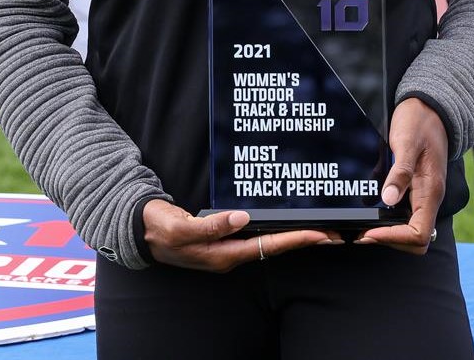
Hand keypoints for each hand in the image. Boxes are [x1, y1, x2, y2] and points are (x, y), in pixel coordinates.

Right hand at [141, 200, 339, 271]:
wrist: (141, 229)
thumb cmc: (159, 229)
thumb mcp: (180, 227)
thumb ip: (210, 225)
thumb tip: (240, 219)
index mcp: (222, 255)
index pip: (267, 247)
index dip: (295, 240)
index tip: (319, 234)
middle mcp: (229, 254)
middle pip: (274, 246)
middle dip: (303, 239)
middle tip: (333, 232)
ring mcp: (227, 246)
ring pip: (268, 241)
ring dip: (292, 234)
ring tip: (318, 226)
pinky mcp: (224, 236)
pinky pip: (256, 233)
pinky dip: (274, 227)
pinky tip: (285, 220)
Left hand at [356, 97, 447, 252]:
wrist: (429, 108)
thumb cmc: (420, 122)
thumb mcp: (406, 142)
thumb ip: (400, 172)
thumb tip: (388, 199)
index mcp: (431, 191)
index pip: (418, 234)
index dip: (393, 237)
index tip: (369, 232)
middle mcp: (428, 198)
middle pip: (415, 240)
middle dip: (389, 239)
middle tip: (362, 233)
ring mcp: (421, 195)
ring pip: (408, 229)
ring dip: (386, 232)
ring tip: (361, 226)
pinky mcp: (413, 189)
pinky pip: (402, 213)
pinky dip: (385, 218)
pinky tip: (367, 208)